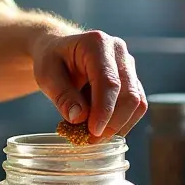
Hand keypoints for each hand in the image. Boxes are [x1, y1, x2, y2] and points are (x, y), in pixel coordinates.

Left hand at [32, 30, 147, 140]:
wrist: (58, 49)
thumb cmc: (51, 59)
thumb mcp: (46, 74)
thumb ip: (61, 95)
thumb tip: (78, 118)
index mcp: (96, 43)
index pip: (108, 82)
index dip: (104, 110)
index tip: (93, 132)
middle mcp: (118, 51)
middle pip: (129, 94)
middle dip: (113, 123)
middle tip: (92, 141)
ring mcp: (128, 65)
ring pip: (137, 102)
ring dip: (119, 125)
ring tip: (95, 137)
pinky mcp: (131, 79)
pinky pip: (135, 105)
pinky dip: (121, 121)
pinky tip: (102, 128)